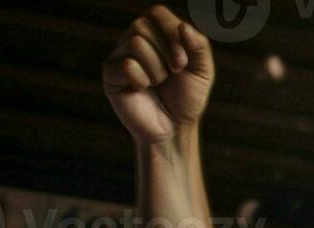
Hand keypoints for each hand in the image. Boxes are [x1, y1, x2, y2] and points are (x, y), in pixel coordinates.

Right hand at [103, 5, 213, 144]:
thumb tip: (184, 27)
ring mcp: (120, 55)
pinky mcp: (111, 74)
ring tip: (158, 83)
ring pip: (136, 44)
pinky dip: (142, 80)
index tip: (183, 60)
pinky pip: (127, 65)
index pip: (156, 13)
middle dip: (166, 51)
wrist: (174, 128)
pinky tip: (143, 90)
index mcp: (155, 33)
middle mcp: (134, 39)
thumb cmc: (186, 98)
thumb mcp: (202, 71)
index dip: (171, 32)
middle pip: (143, 26)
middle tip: (174, 72)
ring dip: (156, 69)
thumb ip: (200, 46)